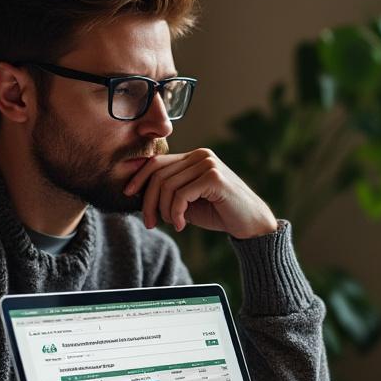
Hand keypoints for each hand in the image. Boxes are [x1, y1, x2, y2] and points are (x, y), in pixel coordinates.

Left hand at [123, 148, 277, 238]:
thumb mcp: (188, 202)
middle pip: (158, 174)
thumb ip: (168, 193)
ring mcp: (208, 164)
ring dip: (164, 210)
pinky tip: (181, 225)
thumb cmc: (219, 213)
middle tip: (150, 223)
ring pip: (167, 185)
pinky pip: (181, 195)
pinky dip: (175, 213)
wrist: (251, 224)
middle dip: (149, 201)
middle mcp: (201, 155)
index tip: (129, 194)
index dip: (139, 177)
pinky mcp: (214, 177)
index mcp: (195, 157)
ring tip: (172, 224)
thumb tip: (138, 192)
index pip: (157, 162)